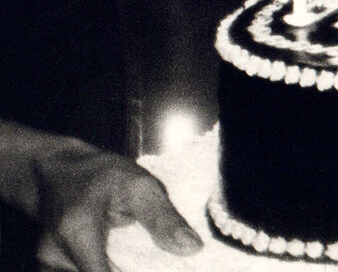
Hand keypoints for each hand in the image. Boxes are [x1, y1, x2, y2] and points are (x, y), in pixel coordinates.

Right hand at [32, 142, 201, 271]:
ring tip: (129, 248)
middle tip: (148, 257)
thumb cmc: (102, 174)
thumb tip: (192, 248)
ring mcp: (49, 262)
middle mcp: (54, 254)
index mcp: (77, 232)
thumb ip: (164, 219)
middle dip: (125, 269)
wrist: (59, 170)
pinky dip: (103, 266)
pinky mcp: (51, 266)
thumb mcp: (140, 186)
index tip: (158, 266)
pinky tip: (116, 256)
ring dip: (115, 268)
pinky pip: (83, 270)